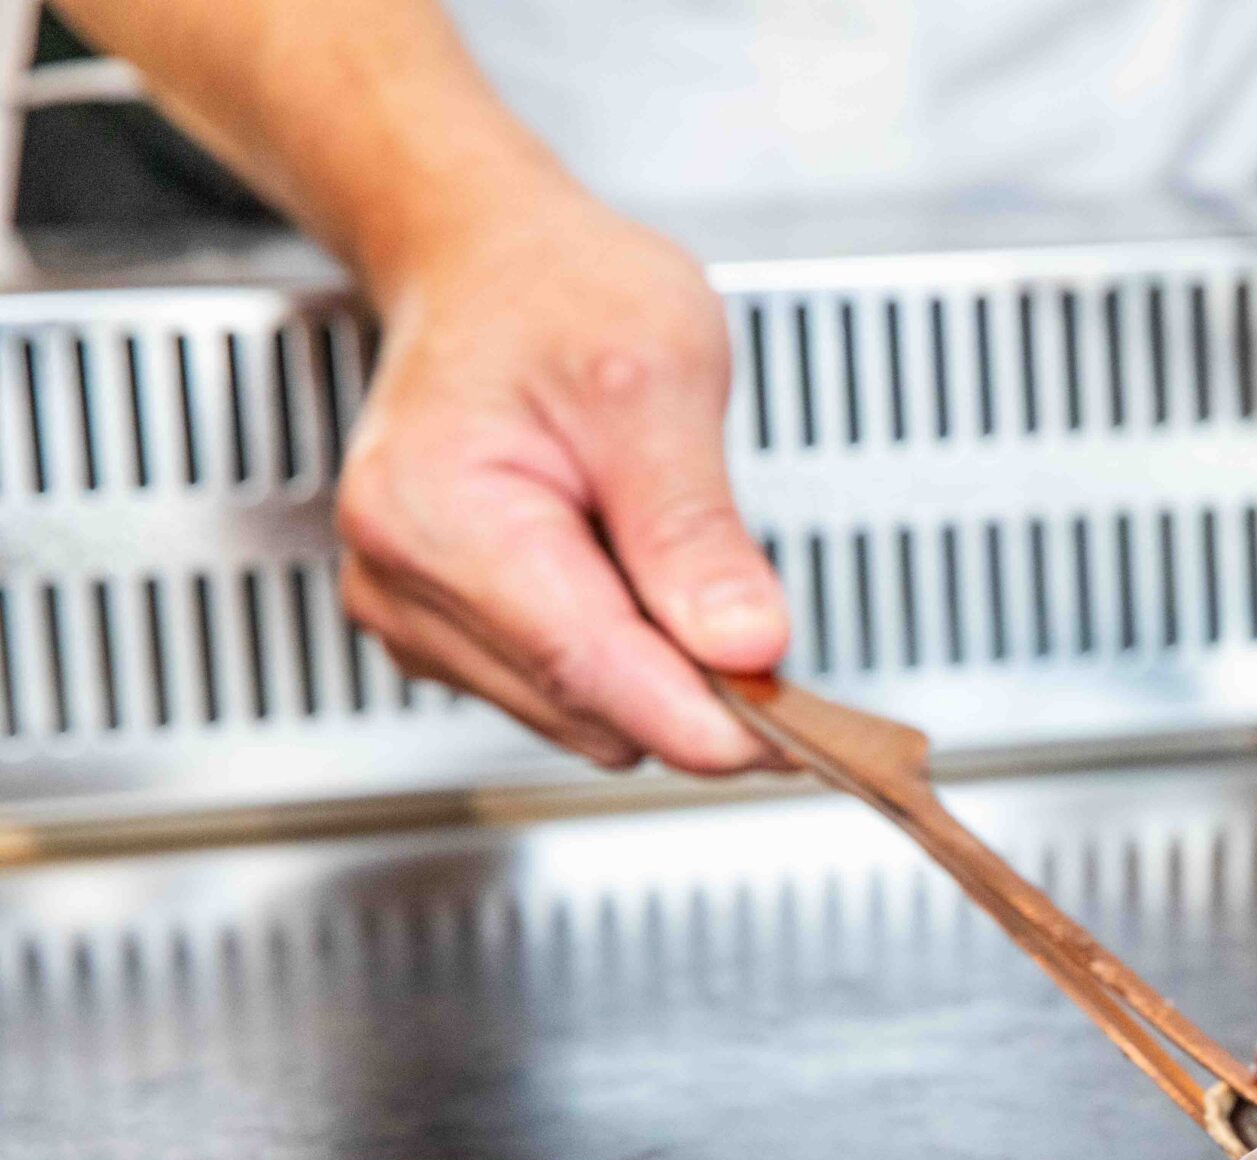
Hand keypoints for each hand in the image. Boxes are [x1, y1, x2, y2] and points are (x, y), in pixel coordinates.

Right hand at [335, 189, 789, 771]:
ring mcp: (417, 616)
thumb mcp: (660, 377)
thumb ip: (695, 526)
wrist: (487, 266)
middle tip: (759, 613)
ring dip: (659, 669)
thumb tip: (746, 645)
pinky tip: (631, 574)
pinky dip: (628, 658)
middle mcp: (403, 582)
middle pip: (591, 707)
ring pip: (585, 715)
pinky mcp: (447, 635)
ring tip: (672, 556)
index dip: (705, 720)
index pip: (589, 668)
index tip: (795, 739)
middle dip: (691, 684)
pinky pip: (567, 692)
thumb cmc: (555, 294)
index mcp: (436, 516)